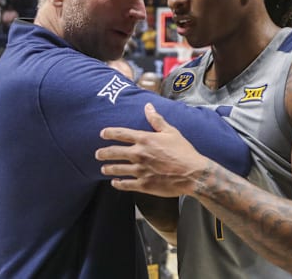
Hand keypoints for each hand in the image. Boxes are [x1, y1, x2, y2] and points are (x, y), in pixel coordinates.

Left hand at [96, 103, 211, 197]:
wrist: (193, 173)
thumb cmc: (184, 151)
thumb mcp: (171, 132)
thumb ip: (157, 120)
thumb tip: (148, 106)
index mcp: (145, 139)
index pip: (121, 134)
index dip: (109, 133)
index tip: (102, 134)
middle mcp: (139, 154)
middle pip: (114, 152)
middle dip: (103, 153)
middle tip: (98, 154)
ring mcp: (140, 170)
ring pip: (117, 169)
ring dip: (108, 168)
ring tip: (103, 169)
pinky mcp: (144, 184)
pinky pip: (126, 184)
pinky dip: (118, 183)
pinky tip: (114, 183)